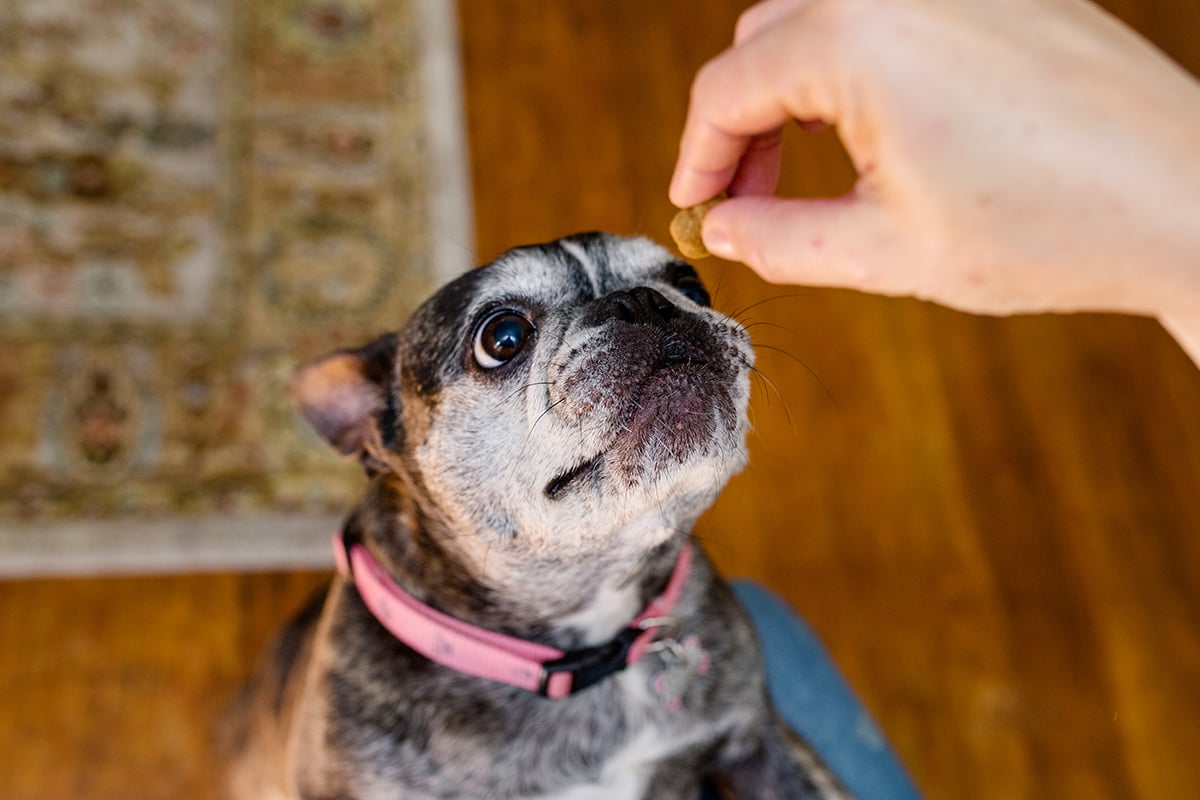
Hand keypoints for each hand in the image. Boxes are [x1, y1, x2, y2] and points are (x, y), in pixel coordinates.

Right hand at [671, 0, 1199, 358]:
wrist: (1186, 197)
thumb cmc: (1051, 227)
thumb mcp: (887, 251)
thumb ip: (780, 241)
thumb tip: (723, 230)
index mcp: (856, 38)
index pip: (725, 90)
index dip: (696, 159)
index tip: (695, 211)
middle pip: (762, 39)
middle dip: (740, 124)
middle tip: (749, 200)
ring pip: (819, 19)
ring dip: (792, 91)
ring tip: (806, 172)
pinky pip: (885, 13)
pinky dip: (852, 65)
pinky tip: (872, 131)